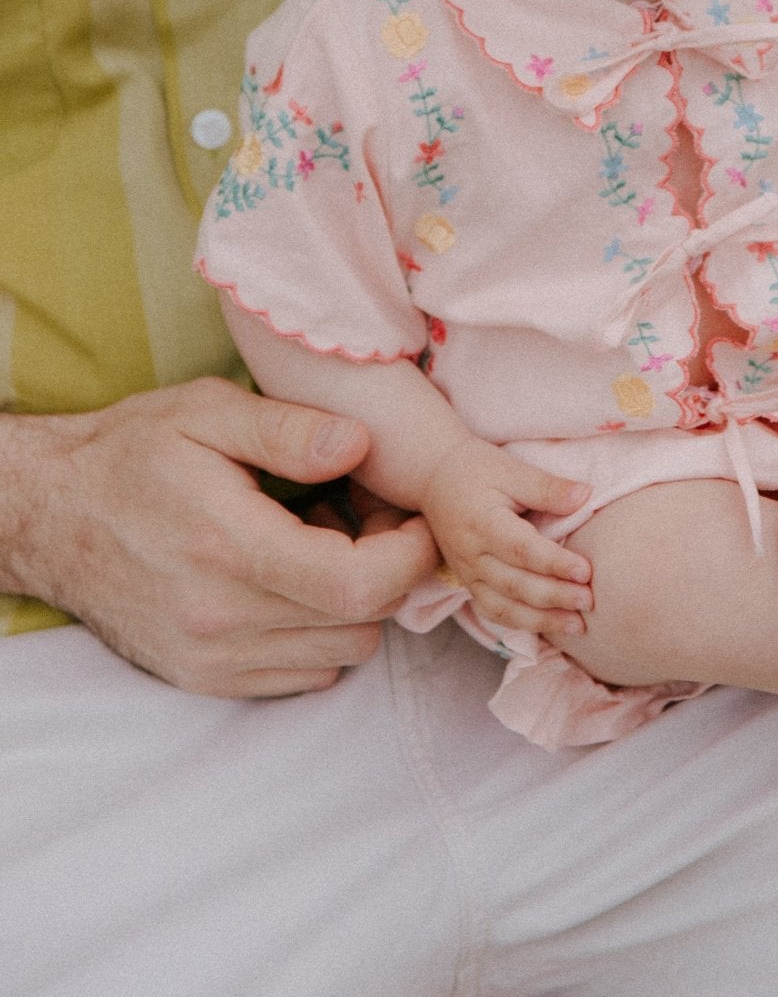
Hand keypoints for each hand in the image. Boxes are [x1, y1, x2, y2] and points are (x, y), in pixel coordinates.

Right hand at [0, 378, 439, 696]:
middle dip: (390, 572)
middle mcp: (221, 619)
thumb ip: (288, 429)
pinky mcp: (204, 678)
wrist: (51, 514)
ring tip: (323, 545)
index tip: (414, 516)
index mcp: (229, 547)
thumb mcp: (207, 411)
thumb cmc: (133, 452)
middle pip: (361, 624)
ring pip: (339, 655)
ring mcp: (210, 659)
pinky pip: (301, 674)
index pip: (360, 585)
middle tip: (367, 516)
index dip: (410, 554)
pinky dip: (319, 633)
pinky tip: (293, 580)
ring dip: (355, 605)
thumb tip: (361, 445)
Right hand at [423, 436, 592, 638]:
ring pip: (503, 607)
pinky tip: (547, 627)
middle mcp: (471, 554)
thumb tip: (586, 496)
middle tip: (589, 601)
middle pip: (515, 584)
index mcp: (482, 522)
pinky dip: (520, 624)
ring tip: (576, 625)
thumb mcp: (512, 469)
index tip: (586, 571)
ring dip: (541, 620)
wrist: (435, 478)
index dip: (555, 564)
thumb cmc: (477, 469)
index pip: (522, 550)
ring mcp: (466, 573)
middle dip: (554, 597)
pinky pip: (492, 611)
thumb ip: (547, 487)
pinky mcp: (467, 582)